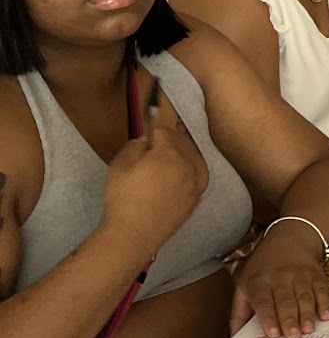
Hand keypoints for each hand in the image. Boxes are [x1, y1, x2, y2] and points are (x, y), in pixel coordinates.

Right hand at [101, 93, 208, 258]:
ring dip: (185, 149)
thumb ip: (136, 145)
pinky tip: (184, 168)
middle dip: (172, 134)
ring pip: (194, 157)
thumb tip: (148, 138)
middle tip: (163, 128)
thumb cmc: (122, 197)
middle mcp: (188, 165)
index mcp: (169, 153)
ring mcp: (195, 184)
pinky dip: (193, 167)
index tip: (159, 102)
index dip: (159, 116)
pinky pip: (199, 175)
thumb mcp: (121, 164)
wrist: (133, 235)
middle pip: (182, 141)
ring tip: (172, 147)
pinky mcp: (195, 199)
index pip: (166, 128)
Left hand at [230, 222, 328, 337]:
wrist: (289, 237)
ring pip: (304, 296)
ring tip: (308, 330)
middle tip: (293, 336)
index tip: (272, 333)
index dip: (268, 317)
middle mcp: (279, 276)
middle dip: (289, 319)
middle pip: (285, 300)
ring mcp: (299, 274)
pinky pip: (321, 289)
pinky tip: (325, 315)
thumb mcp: (244, 285)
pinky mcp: (316, 274)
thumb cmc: (263, 268)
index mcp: (258, 280)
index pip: (262, 300)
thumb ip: (239, 313)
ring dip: (307, 314)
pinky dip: (324, 303)